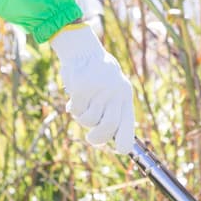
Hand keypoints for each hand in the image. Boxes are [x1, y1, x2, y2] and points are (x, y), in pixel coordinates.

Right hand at [51, 26, 135, 153]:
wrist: (84, 50)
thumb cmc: (98, 76)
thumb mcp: (113, 91)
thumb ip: (112, 113)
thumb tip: (112, 141)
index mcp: (125, 97)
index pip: (128, 127)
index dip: (123, 143)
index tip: (119, 149)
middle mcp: (116, 94)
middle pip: (107, 129)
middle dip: (97, 138)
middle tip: (91, 138)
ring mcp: (100, 90)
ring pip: (88, 120)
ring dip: (81, 117)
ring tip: (82, 104)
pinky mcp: (84, 86)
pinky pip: (75, 109)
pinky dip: (72, 106)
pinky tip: (75, 95)